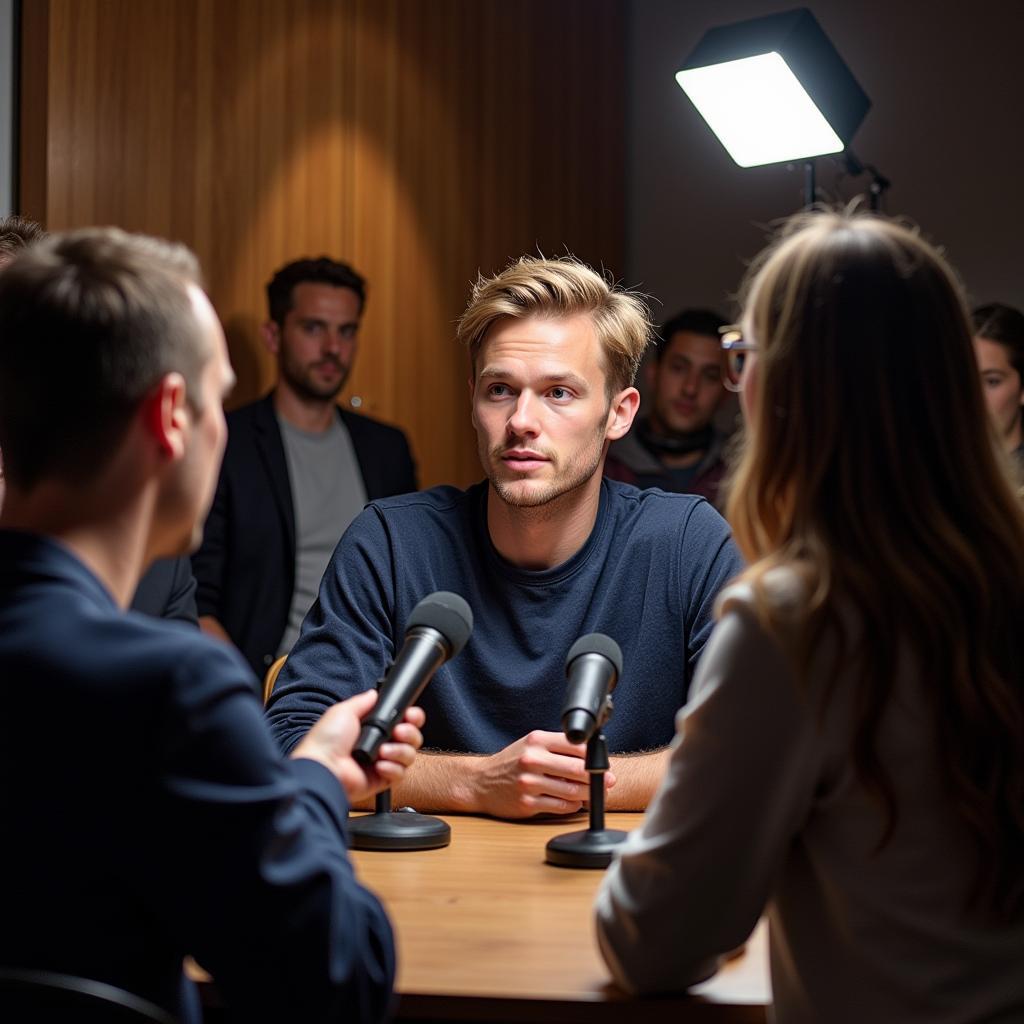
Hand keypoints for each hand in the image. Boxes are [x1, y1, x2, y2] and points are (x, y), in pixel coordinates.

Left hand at [292, 690, 425, 803]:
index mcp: (371, 727)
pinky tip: (379, 765)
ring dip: (400, 751)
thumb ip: (363, 701)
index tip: (410, 715)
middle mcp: (380, 744)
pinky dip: (393, 768)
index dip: (411, 717)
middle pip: (411, 737)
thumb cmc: (326, 741)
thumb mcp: (343, 711)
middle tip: (399, 732)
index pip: (402, 720)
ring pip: (409, 755)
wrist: (323, 767)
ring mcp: (382, 762)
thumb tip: (374, 693)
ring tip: (383, 751)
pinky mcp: (383, 780)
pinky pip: (400, 773)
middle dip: (409, 732)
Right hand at [467, 730, 615, 818]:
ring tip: (592, 794)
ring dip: (588, 794)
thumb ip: (558, 748)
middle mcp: (533, 759)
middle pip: (578, 769)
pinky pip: (561, 807)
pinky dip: (573, 806)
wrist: (481, 782)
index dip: (594, 757)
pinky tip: (574, 802)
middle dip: (598, 777)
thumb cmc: (511, 763)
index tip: (603, 763)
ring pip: (572, 791)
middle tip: (609, 781)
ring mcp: (529, 782)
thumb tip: (592, 758)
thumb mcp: (531, 745)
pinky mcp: (527, 803)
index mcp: (537, 740)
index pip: (576, 746)